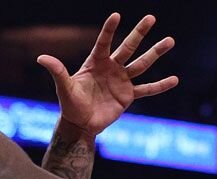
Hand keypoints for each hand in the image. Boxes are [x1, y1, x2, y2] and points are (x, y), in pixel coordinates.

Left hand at [39, 13, 177, 136]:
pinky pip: (147, 89)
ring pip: (142, 64)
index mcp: (95, 62)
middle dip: (139, 33)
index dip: (109, 30)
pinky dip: (160, 86)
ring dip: (155, 53)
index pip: (104, 42)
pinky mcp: (128, 96)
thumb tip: (41, 57)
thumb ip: (57, 71)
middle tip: (151, 17)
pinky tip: (174, 79)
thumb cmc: (70, 104)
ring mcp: (121, 80)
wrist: (80, 124)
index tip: (116, 15)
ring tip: (170, 40)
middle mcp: (111, 68)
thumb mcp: (63, 87)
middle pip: (128, 47)